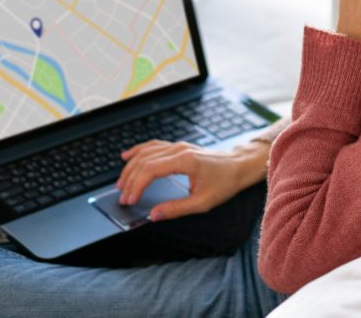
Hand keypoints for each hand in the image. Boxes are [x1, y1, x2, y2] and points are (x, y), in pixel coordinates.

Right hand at [115, 140, 266, 220]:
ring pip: (146, 152)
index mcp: (185, 161)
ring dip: (131, 167)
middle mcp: (179, 150)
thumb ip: (177, 209)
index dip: (136, 185)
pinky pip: (153, 146)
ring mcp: (178, 146)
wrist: (239, 165)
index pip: (150, 169)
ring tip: (121, 184)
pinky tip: (127, 156)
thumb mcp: (203, 201)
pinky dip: (138, 151)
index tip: (129, 200)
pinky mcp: (179, 148)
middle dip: (130, 179)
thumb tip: (155, 215)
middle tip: (123, 197)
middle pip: (144, 160)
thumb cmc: (225, 182)